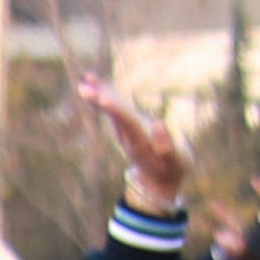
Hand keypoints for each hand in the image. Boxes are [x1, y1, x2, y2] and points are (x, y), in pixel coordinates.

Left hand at [75, 76, 191, 211]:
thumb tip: (158, 123)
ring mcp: (126, 130)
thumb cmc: (172, 169)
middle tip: (84, 89)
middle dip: (101, 101)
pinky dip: (105, 92)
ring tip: (86, 80)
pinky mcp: (127, 124)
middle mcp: (129, 136)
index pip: (127, 124)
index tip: (103, 99)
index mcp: (140, 143)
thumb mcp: (175, 162)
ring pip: (113, 109)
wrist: (159, 180)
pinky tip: (91, 79)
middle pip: (115, 115)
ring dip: (99, 94)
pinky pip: (115, 105)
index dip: (116, 111)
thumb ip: (167, 147)